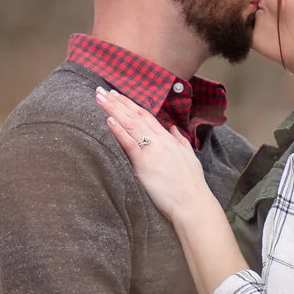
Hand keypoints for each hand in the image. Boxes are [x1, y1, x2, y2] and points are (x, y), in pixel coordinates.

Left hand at [94, 87, 212, 224]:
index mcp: (168, 138)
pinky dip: (118, 131)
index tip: (118, 94)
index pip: (146, 116)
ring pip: (130, 124)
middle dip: (117, 101)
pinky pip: (129, 144)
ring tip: (99, 98)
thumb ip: (180, 140)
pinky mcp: (144, 163)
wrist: (193, 202)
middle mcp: (159, 140)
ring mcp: (151, 150)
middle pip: (135, 115)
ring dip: (113, 109)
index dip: (131, 104)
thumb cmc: (191, 183)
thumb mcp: (188, 156)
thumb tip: (173, 128)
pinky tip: (108, 120)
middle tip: (101, 90)